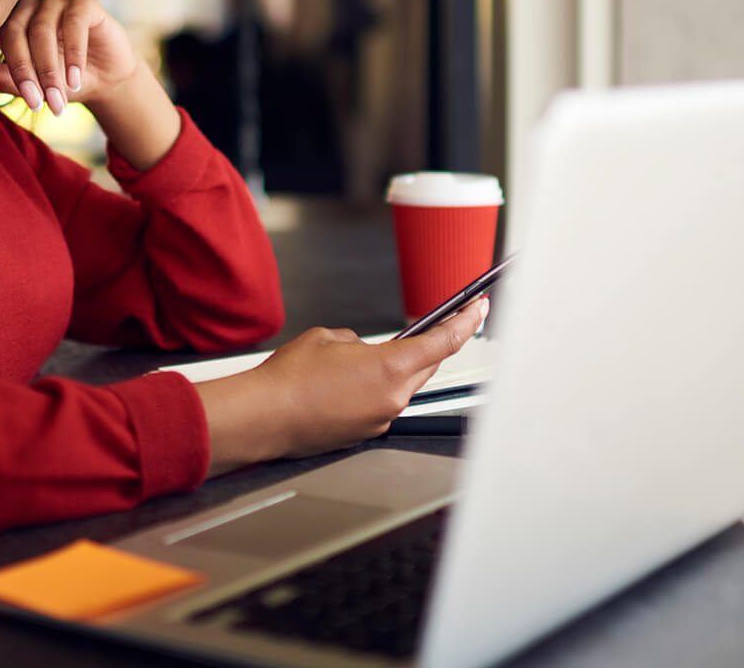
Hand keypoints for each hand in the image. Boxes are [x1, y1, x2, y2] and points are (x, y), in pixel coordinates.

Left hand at [0, 0, 138, 116]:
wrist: (108, 81)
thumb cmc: (65, 83)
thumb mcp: (35, 88)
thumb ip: (6, 79)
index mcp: (12, 24)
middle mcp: (30, 8)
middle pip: (14, 31)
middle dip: (23, 71)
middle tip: (35, 102)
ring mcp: (56, 1)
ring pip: (42, 29)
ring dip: (50, 68)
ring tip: (59, 97)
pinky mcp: (84, 1)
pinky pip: (73, 23)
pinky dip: (74, 53)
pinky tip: (75, 78)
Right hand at [194, 298, 489, 475]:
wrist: (264, 417)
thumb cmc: (289, 378)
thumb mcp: (328, 338)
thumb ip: (358, 342)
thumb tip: (363, 350)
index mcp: (390, 368)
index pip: (444, 342)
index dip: (466, 322)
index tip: (478, 310)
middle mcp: (392, 398)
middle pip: (428, 366)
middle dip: (429, 346)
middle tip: (429, 327)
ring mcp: (380, 419)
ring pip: (403, 387)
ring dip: (394, 370)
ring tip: (358, 363)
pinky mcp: (365, 433)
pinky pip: (381, 404)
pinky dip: (373, 391)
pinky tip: (345, 385)